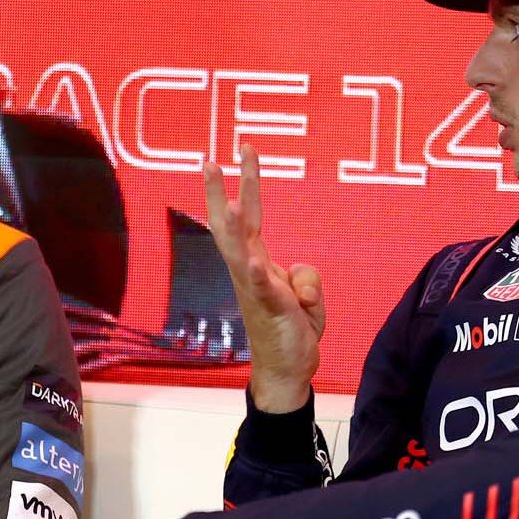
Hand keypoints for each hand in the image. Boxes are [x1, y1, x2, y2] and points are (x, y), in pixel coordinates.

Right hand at [203, 144, 324, 412]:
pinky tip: (254, 262)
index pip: (250, 216)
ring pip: (239, 250)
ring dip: (231, 226)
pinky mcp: (269, 308)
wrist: (288, 370)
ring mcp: (254, 289)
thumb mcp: (306, 293)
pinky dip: (258, 273)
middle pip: (233, 224)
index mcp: (257, 263)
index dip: (246, 181)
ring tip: (225, 201)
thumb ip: (304, 275)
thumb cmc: (293, 329)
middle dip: (223, 190)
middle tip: (211, 160)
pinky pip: (263, 287)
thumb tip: (299, 280)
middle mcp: (248, 271)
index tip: (244, 149)